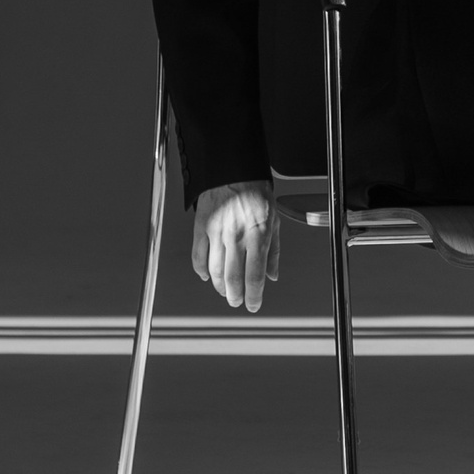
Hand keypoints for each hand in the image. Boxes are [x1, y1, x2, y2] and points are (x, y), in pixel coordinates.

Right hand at [191, 183, 276, 311]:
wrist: (234, 168)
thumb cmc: (257, 192)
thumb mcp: (275, 220)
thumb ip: (274, 250)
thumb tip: (273, 275)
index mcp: (259, 235)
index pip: (255, 276)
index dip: (254, 296)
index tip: (253, 305)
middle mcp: (237, 235)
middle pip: (233, 278)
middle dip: (235, 296)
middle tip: (237, 301)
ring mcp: (218, 232)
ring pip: (215, 270)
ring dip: (219, 287)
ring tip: (225, 292)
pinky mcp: (202, 226)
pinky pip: (198, 255)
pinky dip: (201, 270)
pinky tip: (206, 276)